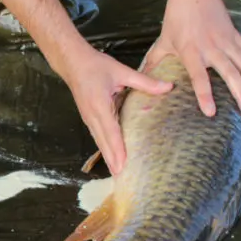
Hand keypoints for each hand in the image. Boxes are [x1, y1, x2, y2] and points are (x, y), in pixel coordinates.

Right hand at [63, 45, 172, 175]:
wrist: (72, 61)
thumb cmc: (95, 65)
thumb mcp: (121, 71)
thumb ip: (144, 81)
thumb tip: (168, 86)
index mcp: (100, 105)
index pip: (111, 131)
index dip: (117, 149)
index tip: (123, 164)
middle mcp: (92, 116)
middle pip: (103, 142)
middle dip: (112, 161)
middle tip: (122, 178)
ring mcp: (88, 118)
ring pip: (99, 141)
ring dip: (108, 157)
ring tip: (118, 173)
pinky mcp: (88, 117)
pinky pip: (97, 136)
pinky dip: (105, 148)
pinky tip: (111, 156)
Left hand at [142, 0, 240, 117]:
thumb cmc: (177, 16)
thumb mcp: (164, 40)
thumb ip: (155, 61)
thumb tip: (142, 78)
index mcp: (191, 52)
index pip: (198, 77)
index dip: (204, 94)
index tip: (212, 112)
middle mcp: (212, 49)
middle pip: (230, 74)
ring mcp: (227, 42)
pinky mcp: (237, 37)